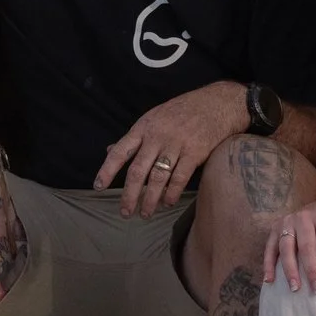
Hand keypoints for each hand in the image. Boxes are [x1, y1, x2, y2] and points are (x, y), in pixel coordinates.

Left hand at [95, 82, 247, 216]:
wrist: (218, 102)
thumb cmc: (183, 110)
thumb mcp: (154, 117)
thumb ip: (134, 137)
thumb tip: (110, 150)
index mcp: (144, 127)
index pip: (121, 151)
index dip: (107, 170)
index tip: (98, 186)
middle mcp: (157, 136)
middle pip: (138, 170)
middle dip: (129, 194)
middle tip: (124, 212)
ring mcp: (176, 144)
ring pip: (157, 177)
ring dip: (150, 199)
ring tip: (145, 213)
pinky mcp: (195, 152)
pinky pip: (180, 177)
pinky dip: (172, 193)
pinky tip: (167, 202)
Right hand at [264, 199, 315, 291]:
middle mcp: (303, 218)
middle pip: (306, 247)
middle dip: (311, 270)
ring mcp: (286, 222)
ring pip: (286, 248)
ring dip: (289, 270)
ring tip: (295, 288)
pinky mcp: (275, 228)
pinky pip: (269, 248)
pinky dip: (268, 264)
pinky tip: (269, 280)